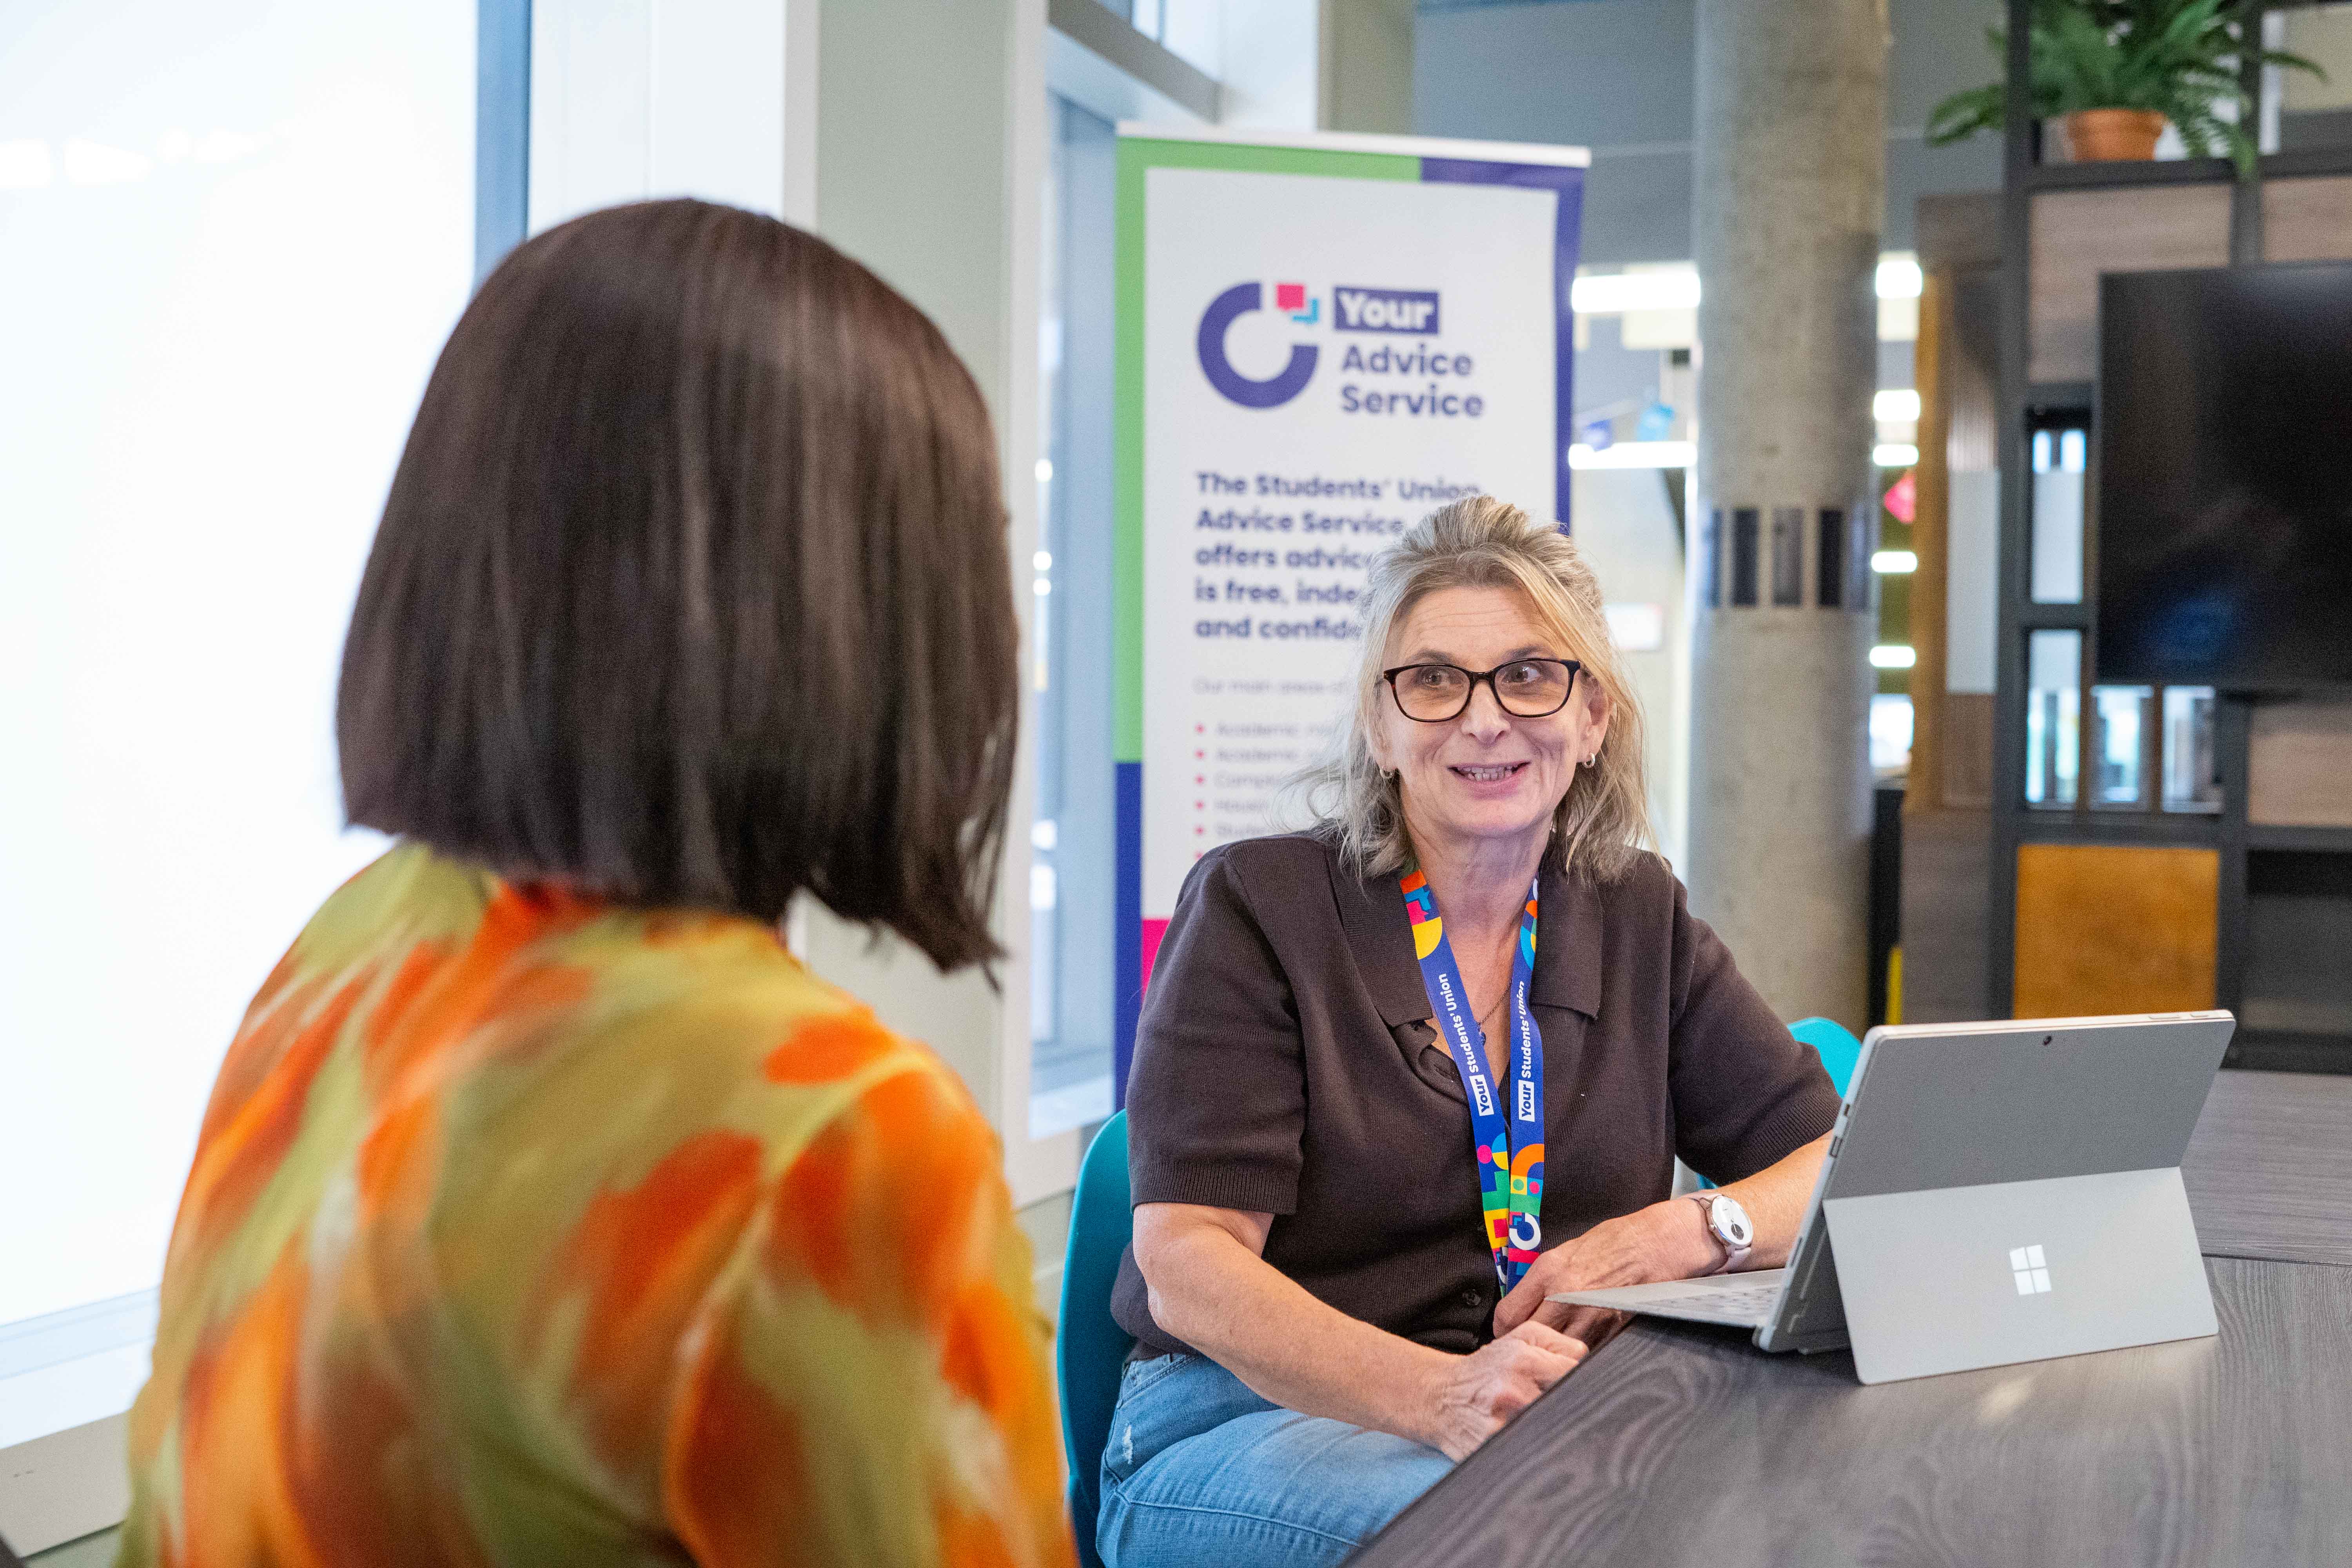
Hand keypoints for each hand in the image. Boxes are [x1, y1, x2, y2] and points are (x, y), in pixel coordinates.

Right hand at [1416, 1321, 1588, 1461]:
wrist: (1440, 1396)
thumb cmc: (1486, 1368)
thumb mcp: (1519, 1338)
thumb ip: (1557, 1343)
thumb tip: (1587, 1361)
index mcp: (1523, 1362)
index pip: (1577, 1374)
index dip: (1584, 1383)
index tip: (1581, 1390)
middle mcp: (1513, 1393)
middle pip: (1568, 1408)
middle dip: (1570, 1411)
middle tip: (1565, 1412)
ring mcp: (1503, 1426)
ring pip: (1553, 1435)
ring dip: (1556, 1434)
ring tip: (1548, 1428)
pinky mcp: (1492, 1451)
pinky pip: (1531, 1457)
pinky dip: (1537, 1454)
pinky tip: (1533, 1447)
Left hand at [1493, 1199, 1719, 1337]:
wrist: (1655, 1244)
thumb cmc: (1611, 1245)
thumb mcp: (1564, 1254)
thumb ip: (1540, 1283)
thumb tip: (1519, 1311)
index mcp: (1548, 1272)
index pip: (1507, 1316)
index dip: (1503, 1331)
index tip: (1508, 1336)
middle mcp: (1565, 1295)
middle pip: (1528, 1339)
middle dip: (1524, 1347)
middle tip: (1526, 1351)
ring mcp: (1590, 1316)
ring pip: (1556, 1353)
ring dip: (1552, 1357)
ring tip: (1552, 1356)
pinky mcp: (1612, 1330)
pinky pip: (1585, 1354)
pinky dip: (1578, 1358)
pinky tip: (1578, 1353)